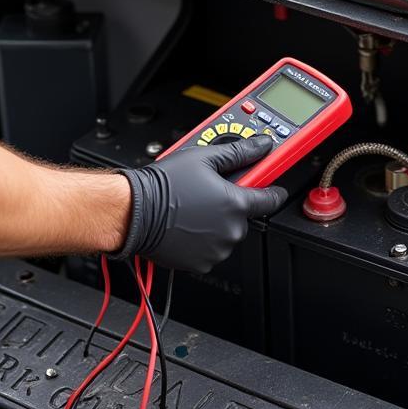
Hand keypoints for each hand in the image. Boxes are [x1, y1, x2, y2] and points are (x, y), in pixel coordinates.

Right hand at [111, 135, 287, 273]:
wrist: (135, 211)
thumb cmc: (165, 185)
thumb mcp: (204, 157)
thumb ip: (239, 152)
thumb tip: (262, 145)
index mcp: (236, 203)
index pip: (270, 199)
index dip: (272, 190)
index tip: (272, 187)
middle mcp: (231, 230)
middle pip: (243, 215)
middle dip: (231, 204)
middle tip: (208, 192)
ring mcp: (217, 249)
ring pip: (226, 233)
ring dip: (216, 222)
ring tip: (193, 208)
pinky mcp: (201, 263)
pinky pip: (211, 249)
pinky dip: (203, 239)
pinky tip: (187, 224)